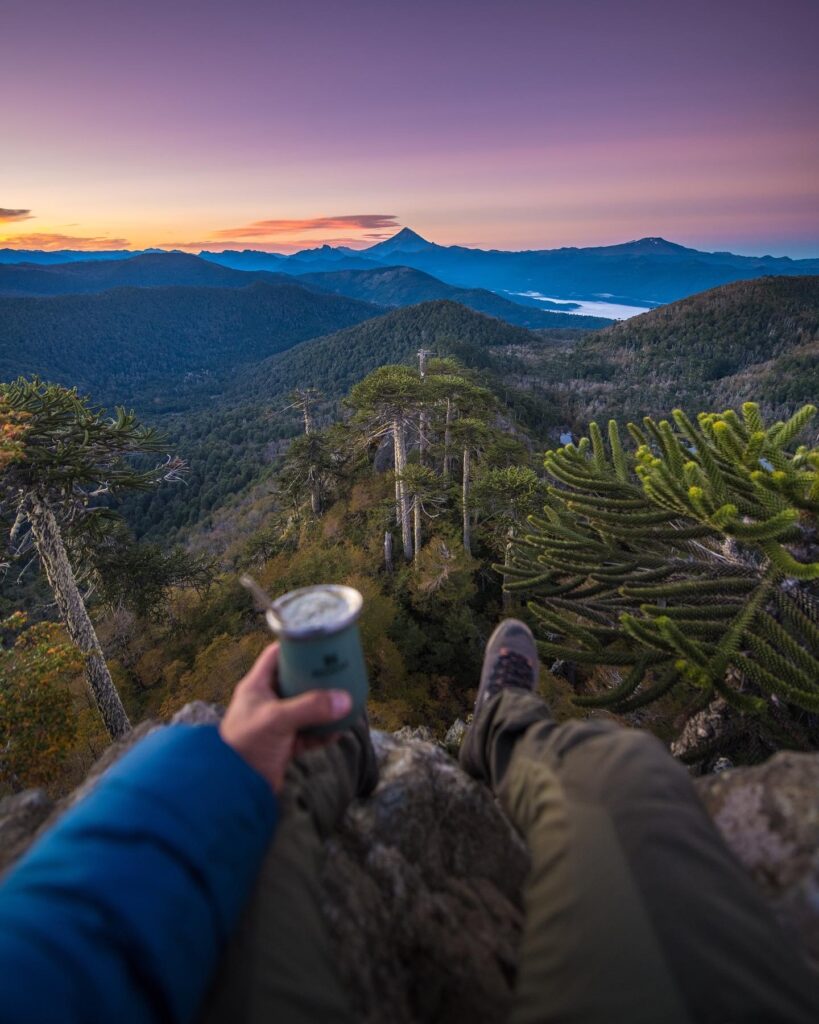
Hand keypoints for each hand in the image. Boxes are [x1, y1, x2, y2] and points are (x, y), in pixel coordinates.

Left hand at [219, 643, 351, 792]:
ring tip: (345, 698)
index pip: (276, 656)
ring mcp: (277, 724)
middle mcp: (266, 702)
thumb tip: (345, 700)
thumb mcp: (277, 719)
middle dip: (317, 677)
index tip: (318, 642)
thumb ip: (311, 708)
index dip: (295, 646)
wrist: (234, 788)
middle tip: (339, 669)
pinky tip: (339, 730)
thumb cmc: (245, 746)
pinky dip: (324, 732)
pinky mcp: (285, 745)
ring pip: (306, 708)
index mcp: (257, 687)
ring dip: (324, 706)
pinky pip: (310, 733)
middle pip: (296, 681)